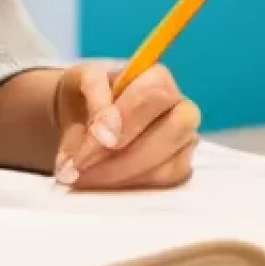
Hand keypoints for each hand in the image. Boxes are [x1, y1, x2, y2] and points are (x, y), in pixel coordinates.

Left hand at [52, 62, 199, 189]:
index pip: (154, 94)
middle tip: (84, 166)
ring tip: (83, 177)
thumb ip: (93, 91)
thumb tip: (104, 131)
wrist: (80, 118)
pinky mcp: (178, 171)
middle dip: (127, 155)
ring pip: (171, 165)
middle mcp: (180, 108)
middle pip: (174, 130)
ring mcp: (184, 143)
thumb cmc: (87, 94)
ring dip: (124, 175)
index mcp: (157, 78)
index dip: (128, 118)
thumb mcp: (81, 80)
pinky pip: (166, 186)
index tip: (100, 138)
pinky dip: (131, 187)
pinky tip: (101, 184)